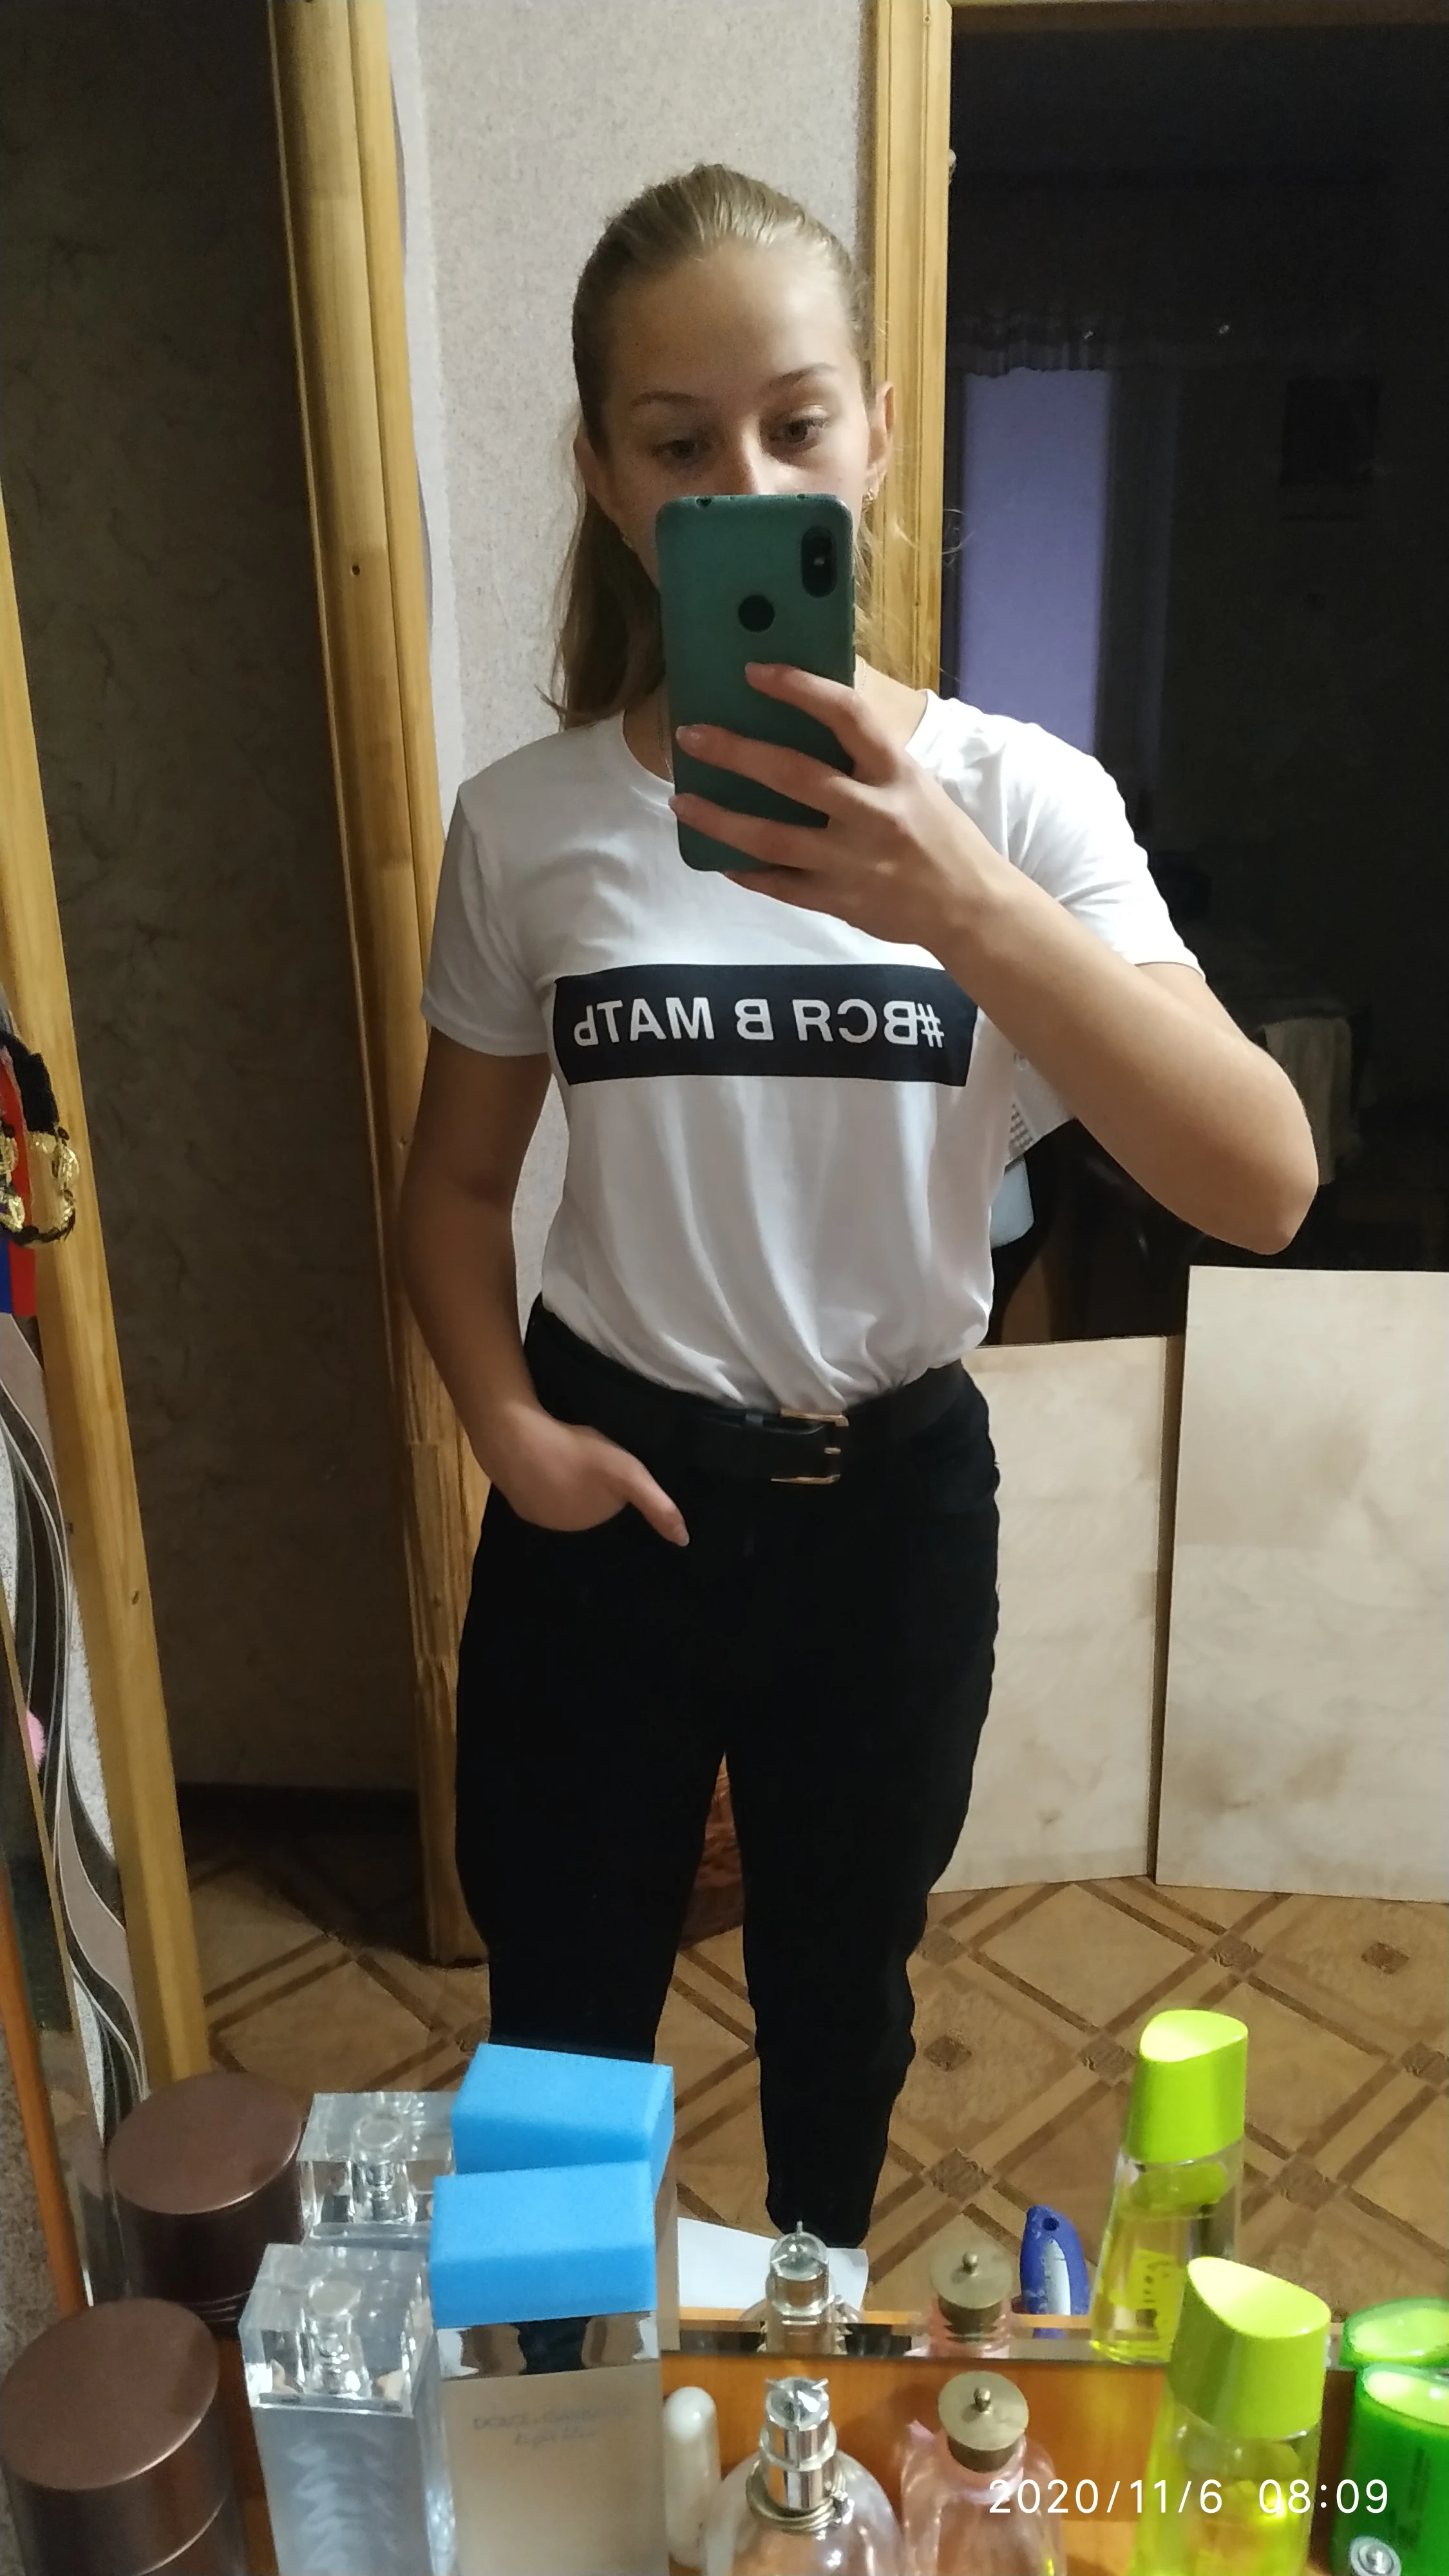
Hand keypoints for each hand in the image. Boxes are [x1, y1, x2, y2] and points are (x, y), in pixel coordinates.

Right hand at [488, 1403, 688, 1545]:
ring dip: (568, 1483)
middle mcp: (564, 1529)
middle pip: (589, 1506)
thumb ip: (657, 1506)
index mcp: (592, 1525)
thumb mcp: (628, 1474)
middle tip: (591, 1460)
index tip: (612, 1472)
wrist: (518, 1440)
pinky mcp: (518, 1500)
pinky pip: (540, 1491)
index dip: (616, 1488)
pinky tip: (546, 1461)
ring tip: (568, 1458)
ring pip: (564, 1499)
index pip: (612, 1509)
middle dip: (593, 1488)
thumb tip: (683, 1540)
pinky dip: (544, 1479)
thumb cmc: (577, 1455)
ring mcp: (538, 1516)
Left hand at [669, 664, 1008, 949]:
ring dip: (720, 819)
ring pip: (773, 837)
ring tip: (683, 800)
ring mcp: (853, 862)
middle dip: (736, 753)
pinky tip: (717, 857)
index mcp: (896, 773)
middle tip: (692, 735)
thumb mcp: (913, 783)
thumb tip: (808, 716)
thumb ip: (866, 757)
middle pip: (795, 775)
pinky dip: (744, 870)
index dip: (800, 688)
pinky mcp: (839, 901)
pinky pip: (779, 885)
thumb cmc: (939, 835)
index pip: (847, 715)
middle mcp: (874, 814)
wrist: (970, 908)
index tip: (755, 671)